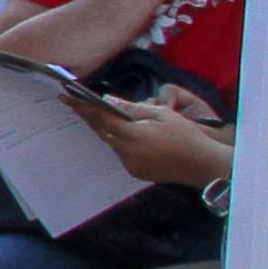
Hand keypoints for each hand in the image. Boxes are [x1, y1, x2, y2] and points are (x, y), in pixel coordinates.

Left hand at [71, 91, 233, 188]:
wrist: (203, 165)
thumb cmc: (185, 135)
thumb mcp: (161, 114)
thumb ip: (132, 109)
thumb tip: (108, 101)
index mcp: (132, 135)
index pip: (99, 117)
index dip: (81, 107)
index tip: (64, 97)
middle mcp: (126, 152)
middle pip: (102, 131)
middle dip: (91, 117)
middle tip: (78, 103)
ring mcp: (129, 164)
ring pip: (112, 142)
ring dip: (109, 130)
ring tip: (110, 117)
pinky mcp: (135, 172)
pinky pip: (122, 153)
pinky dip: (122, 143)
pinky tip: (130, 136)